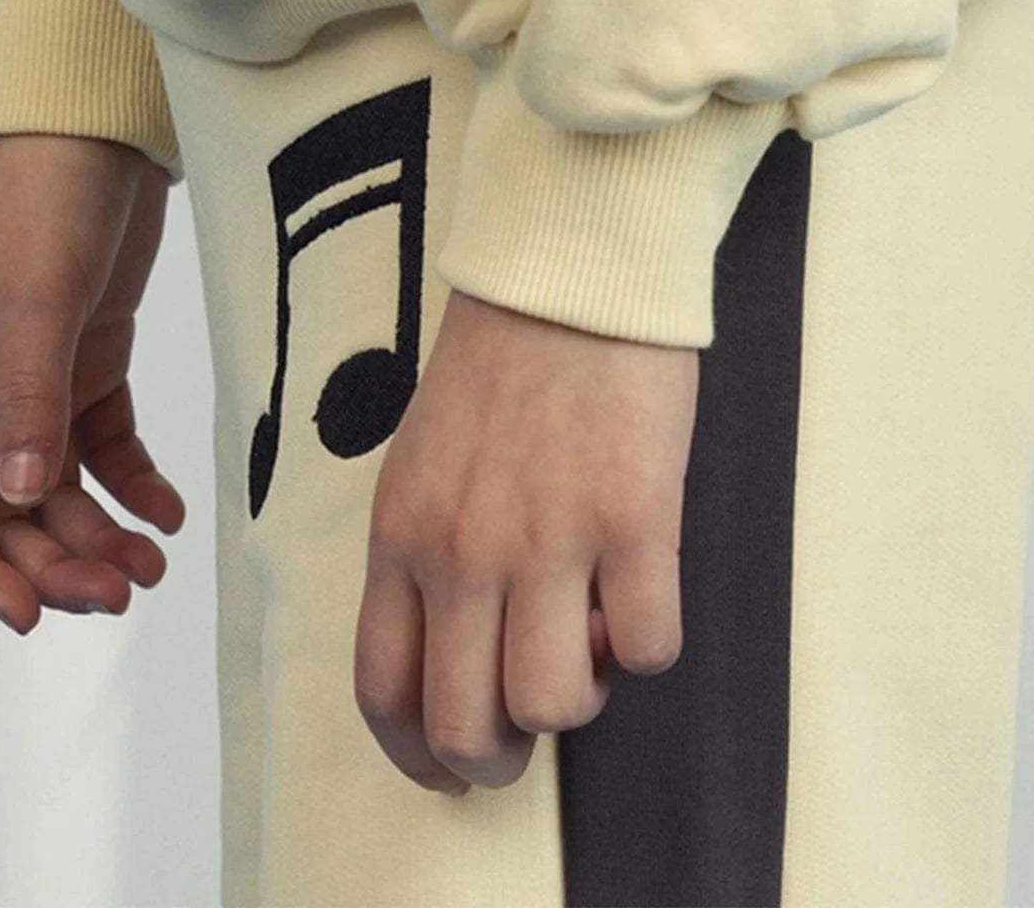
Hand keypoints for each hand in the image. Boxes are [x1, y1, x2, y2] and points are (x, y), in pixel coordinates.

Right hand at [0, 129, 189, 632]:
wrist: (95, 119)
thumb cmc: (45, 194)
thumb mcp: (37, 295)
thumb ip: (31, 395)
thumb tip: (24, 500)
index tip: (27, 615)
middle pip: (7, 511)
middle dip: (53, 563)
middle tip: (117, 595)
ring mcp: (38, 378)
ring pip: (57, 491)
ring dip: (96, 537)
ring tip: (150, 569)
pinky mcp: (91, 360)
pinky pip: (104, 449)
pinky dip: (133, 487)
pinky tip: (166, 513)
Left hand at [354, 286, 695, 794]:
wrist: (573, 264)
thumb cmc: (500, 357)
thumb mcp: (423, 459)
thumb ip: (428, 553)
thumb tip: (465, 655)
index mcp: (402, 531)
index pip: (385, 691)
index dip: (419, 757)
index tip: (452, 769)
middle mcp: (464, 548)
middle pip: (465, 725)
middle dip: (501, 756)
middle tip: (533, 722)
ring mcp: (549, 536)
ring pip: (554, 704)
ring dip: (581, 693)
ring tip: (590, 633)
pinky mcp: (635, 518)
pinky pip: (646, 647)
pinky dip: (648, 641)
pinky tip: (640, 586)